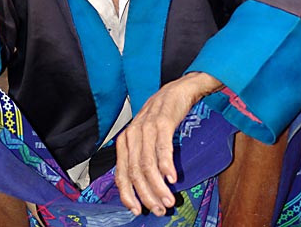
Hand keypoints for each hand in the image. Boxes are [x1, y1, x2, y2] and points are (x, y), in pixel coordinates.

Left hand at [115, 72, 222, 216]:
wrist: (178, 90)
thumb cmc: (162, 116)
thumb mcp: (147, 137)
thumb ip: (142, 158)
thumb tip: (143, 189)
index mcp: (126, 139)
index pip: (121, 172)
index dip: (128, 194)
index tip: (137, 210)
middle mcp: (133, 133)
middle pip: (135, 171)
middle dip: (146, 194)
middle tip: (159, 209)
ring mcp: (147, 126)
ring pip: (147, 162)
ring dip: (158, 185)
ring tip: (168, 199)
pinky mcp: (163, 121)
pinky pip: (162, 147)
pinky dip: (166, 164)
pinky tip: (172, 177)